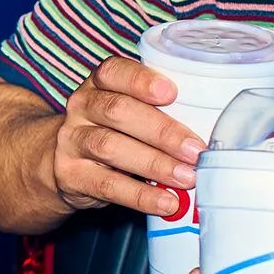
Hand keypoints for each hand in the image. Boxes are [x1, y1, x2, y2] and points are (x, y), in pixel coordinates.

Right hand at [51, 57, 203, 217]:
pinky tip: (166, 202)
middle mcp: (81, 107)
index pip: (113, 71)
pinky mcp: (70, 175)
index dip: (141, 80)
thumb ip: (157, 111)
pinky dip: (140, 196)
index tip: (171, 93)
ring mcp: (71, 141)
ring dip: (155, 164)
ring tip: (187, 178)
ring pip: (110, 147)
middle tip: (195, 150)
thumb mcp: (126, 111)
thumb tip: (212, 128)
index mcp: (99, 83)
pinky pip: (107, 185)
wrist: (60, 162)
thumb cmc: (111, 131)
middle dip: (162, 131)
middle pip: (118, 111)